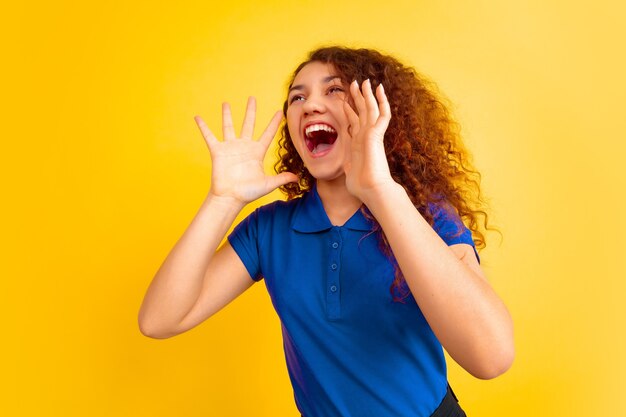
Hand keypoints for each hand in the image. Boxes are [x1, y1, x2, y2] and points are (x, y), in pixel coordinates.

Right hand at [194, 97, 297, 204]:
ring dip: (227, 115)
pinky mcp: (218, 151)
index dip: (274, 123)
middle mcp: (244, 147)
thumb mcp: (268, 184)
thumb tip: (298, 178)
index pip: (267, 134)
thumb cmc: (248, 192)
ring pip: (228, 126)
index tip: (280, 112)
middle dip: (251, 111)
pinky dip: (203, 127)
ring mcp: (230, 148)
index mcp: (257, 152)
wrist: (230, 198)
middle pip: (248, 124)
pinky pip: (209, 136)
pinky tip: (198, 117)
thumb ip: (281, 178)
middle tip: (252, 98)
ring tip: (225, 103)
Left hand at [342, 79, 395, 202]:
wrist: (371, 189)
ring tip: (364, 80)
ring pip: (371, 109)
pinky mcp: (377, 134)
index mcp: (359, 144)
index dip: (349, 111)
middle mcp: (366, 136)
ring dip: (367, 94)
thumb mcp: (350, 172)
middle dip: (358, 97)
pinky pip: (382, 114)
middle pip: (362, 112)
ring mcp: (372, 134)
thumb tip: (347, 167)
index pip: (354, 122)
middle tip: (354, 82)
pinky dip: (382, 101)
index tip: (344, 101)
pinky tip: (379, 89)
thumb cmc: (362, 186)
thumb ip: (349, 166)